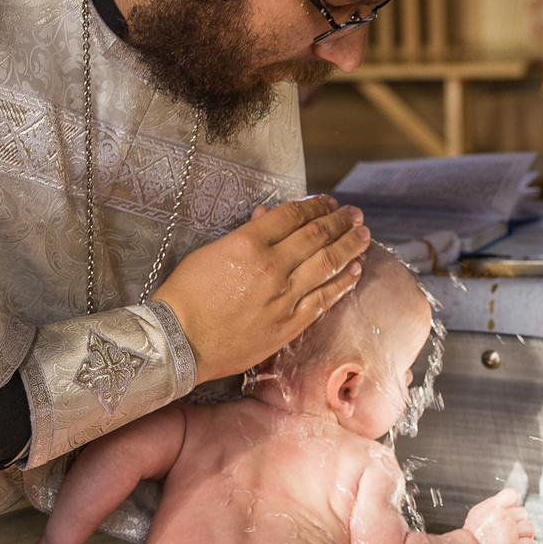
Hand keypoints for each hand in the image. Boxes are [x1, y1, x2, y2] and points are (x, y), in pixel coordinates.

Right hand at [152, 196, 371, 384]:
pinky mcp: (289, 324)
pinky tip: (354, 270)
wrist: (179, 342)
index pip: (293, 215)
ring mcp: (284, 296)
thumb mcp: (209, 252)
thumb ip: (245, 234)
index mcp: (248, 243)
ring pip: (328, 264)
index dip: (315, 205)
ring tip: (363, 235)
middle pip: (317, 235)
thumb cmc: (186, 296)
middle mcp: (272, 266)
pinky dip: (343, 282)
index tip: (328, 201)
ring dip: (350, 246)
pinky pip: (325, 299)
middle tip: (355, 214)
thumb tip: (269, 215)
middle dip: (340, 221)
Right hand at [463, 489, 537, 543]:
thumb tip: (508, 500)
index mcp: (494, 507)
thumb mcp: (478, 511)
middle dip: (520, 520)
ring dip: (527, 533)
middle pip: (523, 513)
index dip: (515, 501)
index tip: (514, 507)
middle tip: (514, 527)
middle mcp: (504, 517)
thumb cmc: (472, 533)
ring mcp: (511, 532)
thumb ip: (493, 504)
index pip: (513, 494)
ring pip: (530, 528)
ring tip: (521, 537)